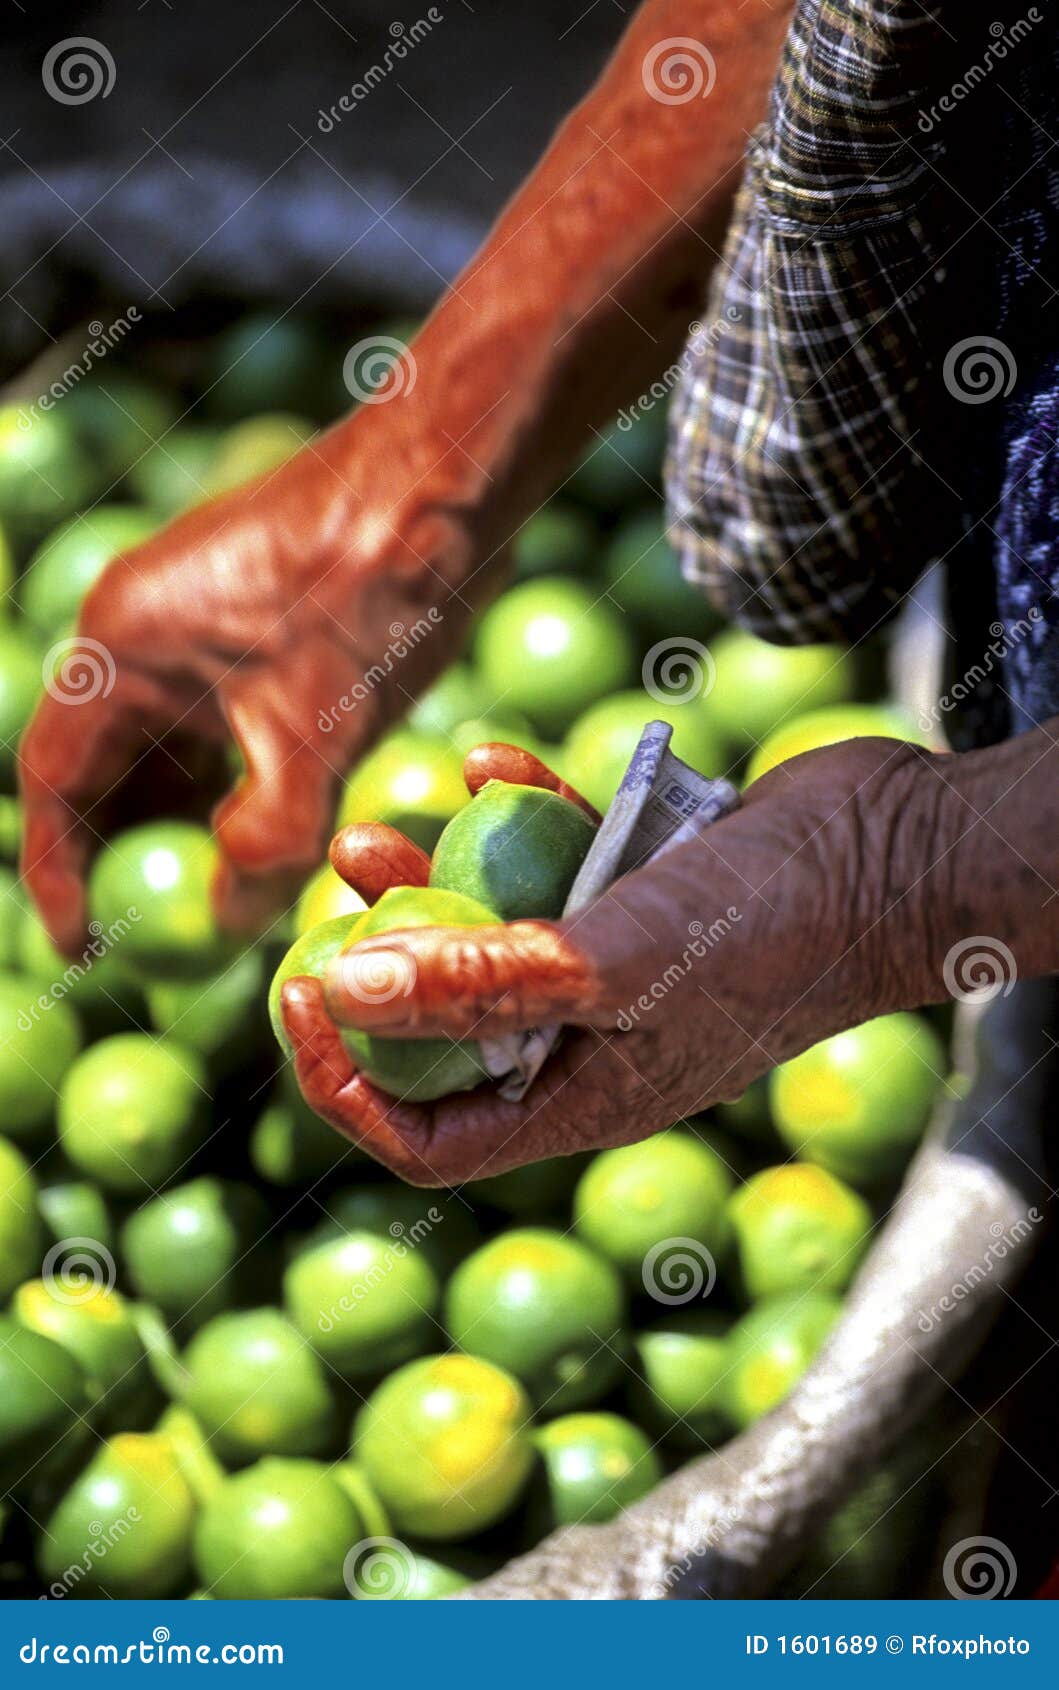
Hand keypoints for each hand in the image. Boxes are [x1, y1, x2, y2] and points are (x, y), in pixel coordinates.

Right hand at [19, 0, 793, 957]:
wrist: (452, 473)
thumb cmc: (372, 590)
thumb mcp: (314, 737)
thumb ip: (265, 842)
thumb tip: (229, 922)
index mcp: (122, 643)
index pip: (53, 777)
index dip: (60, 871)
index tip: (81, 945)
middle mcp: (143, 624)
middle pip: (103, 763)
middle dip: (123, 852)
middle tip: (152, 934)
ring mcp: (201, 616)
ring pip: (167, 744)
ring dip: (184, 819)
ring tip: (214, 899)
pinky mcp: (259, 618)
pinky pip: (218, 718)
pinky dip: (231, 779)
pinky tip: (271, 829)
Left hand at [281, 734, 942, 1185]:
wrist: (904, 848)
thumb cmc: (776, 928)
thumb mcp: (613, 962)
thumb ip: (482, 982)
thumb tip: (342, 989)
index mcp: (583, 1099)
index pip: (430, 1133)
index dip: (347, 1081)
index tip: (298, 993)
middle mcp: (593, 1042)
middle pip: (450, 1027)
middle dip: (380, 966)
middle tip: (336, 895)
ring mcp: (619, 965)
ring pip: (496, 935)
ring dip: (433, 883)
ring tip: (377, 827)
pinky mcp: (645, 892)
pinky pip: (559, 864)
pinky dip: (520, 818)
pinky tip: (489, 763)